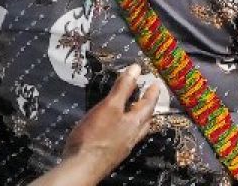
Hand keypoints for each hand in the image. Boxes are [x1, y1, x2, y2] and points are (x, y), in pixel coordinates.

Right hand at [58, 64, 160, 182]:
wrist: (81, 169)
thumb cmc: (96, 136)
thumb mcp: (110, 106)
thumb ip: (123, 89)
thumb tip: (137, 68)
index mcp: (135, 123)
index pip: (148, 104)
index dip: (152, 92)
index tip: (157, 83)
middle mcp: (132, 136)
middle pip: (145, 120)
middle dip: (147, 108)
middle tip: (149, 98)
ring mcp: (122, 147)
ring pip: (135, 130)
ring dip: (137, 120)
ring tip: (133, 113)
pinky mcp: (111, 155)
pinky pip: (124, 138)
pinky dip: (124, 130)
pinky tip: (116, 130)